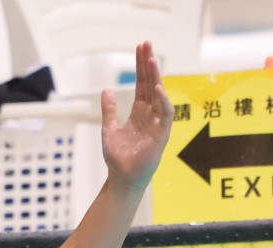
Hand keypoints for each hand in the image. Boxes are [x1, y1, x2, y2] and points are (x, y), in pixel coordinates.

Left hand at [100, 41, 173, 190]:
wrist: (122, 178)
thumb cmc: (117, 157)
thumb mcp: (108, 129)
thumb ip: (109, 110)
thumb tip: (106, 90)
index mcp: (139, 111)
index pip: (142, 83)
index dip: (141, 66)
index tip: (140, 48)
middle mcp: (150, 114)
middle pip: (151, 84)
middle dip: (149, 64)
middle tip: (147, 44)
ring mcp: (157, 123)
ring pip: (159, 95)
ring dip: (156, 77)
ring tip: (151, 60)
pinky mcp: (161, 135)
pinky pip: (165, 114)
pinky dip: (162, 101)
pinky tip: (156, 88)